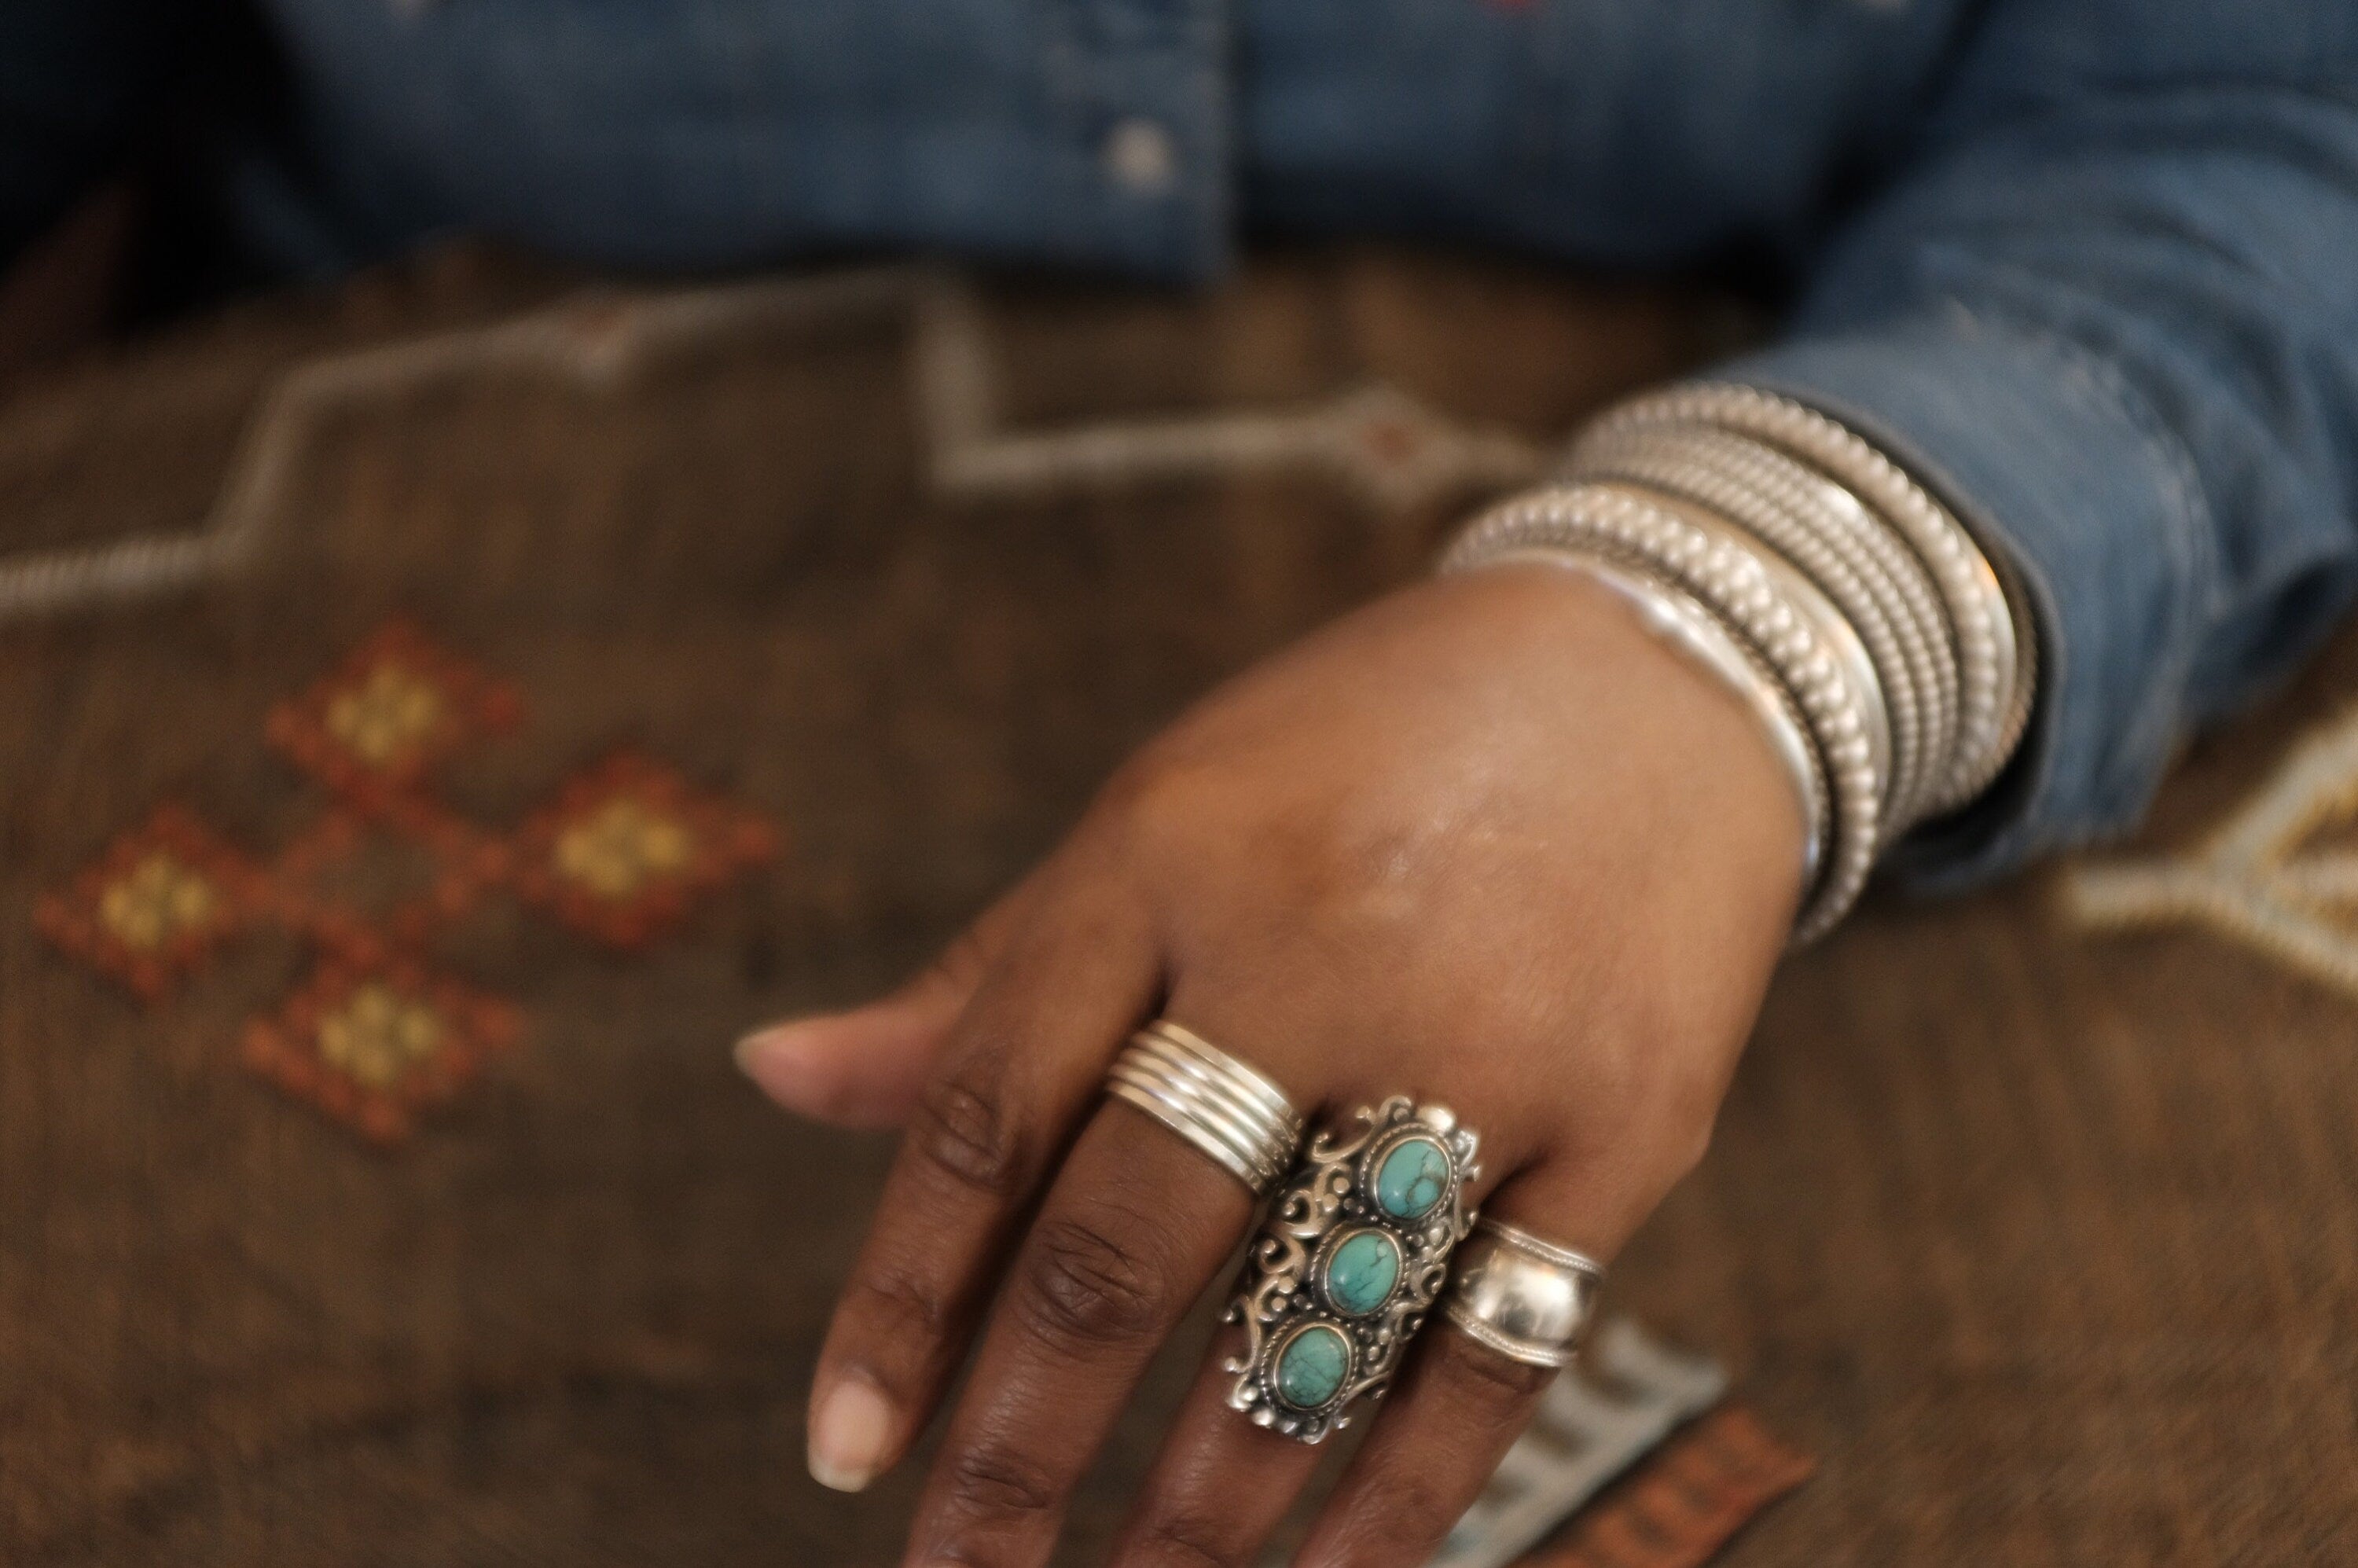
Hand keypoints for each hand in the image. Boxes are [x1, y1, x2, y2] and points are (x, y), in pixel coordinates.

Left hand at [739, 562, 1803, 1567]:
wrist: (1659, 670)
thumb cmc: (1362, 753)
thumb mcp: (1160, 810)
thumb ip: (989, 974)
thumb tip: (774, 1076)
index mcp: (1163, 857)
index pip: (987, 1114)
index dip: (900, 1300)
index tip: (840, 1451)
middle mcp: (1313, 950)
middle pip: (1126, 1248)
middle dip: (1020, 1448)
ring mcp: (1484, 1042)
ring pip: (1307, 1329)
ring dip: (1199, 1506)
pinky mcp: (1632, 1124)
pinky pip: (1496, 1353)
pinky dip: (1404, 1491)